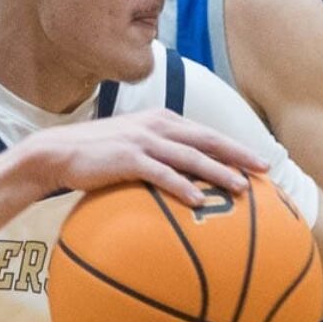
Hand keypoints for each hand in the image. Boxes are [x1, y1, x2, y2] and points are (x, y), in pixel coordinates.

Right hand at [16, 109, 269, 207]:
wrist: (57, 152)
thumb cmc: (97, 155)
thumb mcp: (133, 147)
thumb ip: (160, 155)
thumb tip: (185, 179)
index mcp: (162, 120)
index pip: (206, 134)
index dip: (235, 147)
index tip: (259, 161)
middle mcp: (157, 126)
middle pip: (208, 140)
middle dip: (239, 154)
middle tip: (265, 169)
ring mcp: (143, 140)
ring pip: (190, 156)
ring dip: (218, 172)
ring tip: (241, 188)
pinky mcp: (128, 157)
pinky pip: (161, 173)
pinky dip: (181, 186)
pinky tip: (197, 200)